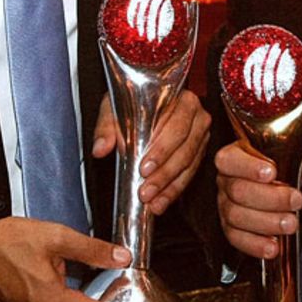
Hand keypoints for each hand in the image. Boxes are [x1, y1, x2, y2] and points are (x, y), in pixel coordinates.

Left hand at [91, 90, 209, 214]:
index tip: (144, 167)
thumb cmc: (134, 100)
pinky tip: (160, 202)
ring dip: (169, 187)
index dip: (161, 150)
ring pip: (189, 165)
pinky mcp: (199, 152)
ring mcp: (200, 135)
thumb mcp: (116, 106)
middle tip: (146, 190)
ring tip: (151, 201)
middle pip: (185, 150)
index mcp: (182, 100)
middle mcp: (197, 116)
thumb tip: (100, 148)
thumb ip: (107, 126)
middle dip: (163, 174)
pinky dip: (174, 190)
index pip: (176, 127)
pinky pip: (189, 174)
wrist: (144, 100)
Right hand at [215, 132, 301, 258]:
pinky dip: (254, 245)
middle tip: (296, 200)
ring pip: (236, 216)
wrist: (283, 189)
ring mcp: (226, 205)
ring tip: (291, 223)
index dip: (247, 167)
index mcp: (236, 156)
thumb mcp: (300, 157)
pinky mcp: (231, 229)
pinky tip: (273, 246)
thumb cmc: (284, 169)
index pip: (228, 159)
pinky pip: (236, 239)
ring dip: (266, 222)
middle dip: (269, 198)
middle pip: (237, 191)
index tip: (272, 172)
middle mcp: (226, 180)